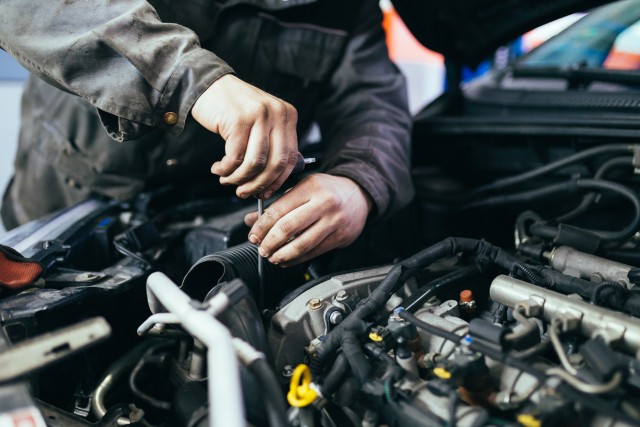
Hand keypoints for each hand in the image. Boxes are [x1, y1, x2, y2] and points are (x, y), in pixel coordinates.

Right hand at [191, 74, 298, 198]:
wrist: (207, 85)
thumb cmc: (233, 110)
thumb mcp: (260, 123)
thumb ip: (271, 146)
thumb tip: (271, 183)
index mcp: (288, 116)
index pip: (291, 158)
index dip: (277, 180)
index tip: (264, 192)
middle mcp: (278, 113)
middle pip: (276, 163)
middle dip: (258, 184)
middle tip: (243, 192)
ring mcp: (259, 115)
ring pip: (255, 163)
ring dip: (239, 178)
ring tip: (226, 180)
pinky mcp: (239, 120)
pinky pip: (235, 157)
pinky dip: (225, 169)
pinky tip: (218, 168)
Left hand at [244, 174, 372, 265]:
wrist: (359, 195)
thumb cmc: (328, 190)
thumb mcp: (303, 188)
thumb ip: (279, 204)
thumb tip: (252, 220)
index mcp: (311, 188)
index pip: (279, 209)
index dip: (262, 226)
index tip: (253, 235)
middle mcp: (324, 204)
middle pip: (289, 228)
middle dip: (270, 242)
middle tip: (261, 248)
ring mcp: (334, 222)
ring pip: (302, 244)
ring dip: (282, 254)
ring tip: (272, 257)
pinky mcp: (340, 237)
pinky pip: (314, 252)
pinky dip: (297, 260)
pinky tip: (286, 260)